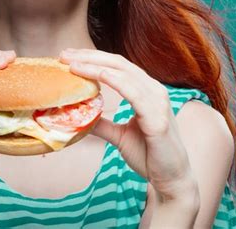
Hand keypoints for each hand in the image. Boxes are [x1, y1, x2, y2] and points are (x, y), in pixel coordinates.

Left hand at [59, 48, 197, 202]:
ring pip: (123, 73)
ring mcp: (157, 101)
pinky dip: (114, 80)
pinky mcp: (157, 117)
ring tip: (72, 65)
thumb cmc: (149, 155)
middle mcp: (153, 90)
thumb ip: (102, 123)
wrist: (171, 180)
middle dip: (89, 56)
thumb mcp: (120, 135)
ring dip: (95, 65)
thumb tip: (80, 117)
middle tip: (63, 55)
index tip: (68, 57)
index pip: (117, 65)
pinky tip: (97, 75)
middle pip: (118, 63)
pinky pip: (134, 92)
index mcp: (146, 90)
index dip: (92, 57)